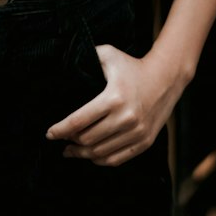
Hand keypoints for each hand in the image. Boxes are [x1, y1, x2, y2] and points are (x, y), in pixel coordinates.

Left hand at [45, 46, 184, 166]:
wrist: (165, 78)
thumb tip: (65, 64)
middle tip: (60, 139)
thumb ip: (86, 56)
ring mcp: (136, 133)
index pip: (79, 121)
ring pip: (100, 153)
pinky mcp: (144, 142)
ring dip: (82, 154)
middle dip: (69, 141)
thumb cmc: (132, 66)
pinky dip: (100, 160)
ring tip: (70, 150)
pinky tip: (90, 155)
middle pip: (87, 140)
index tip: (49, 134)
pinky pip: (117, 159)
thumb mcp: (108, 55)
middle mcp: (126, 118)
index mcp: (113, 98)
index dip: (60, 130)